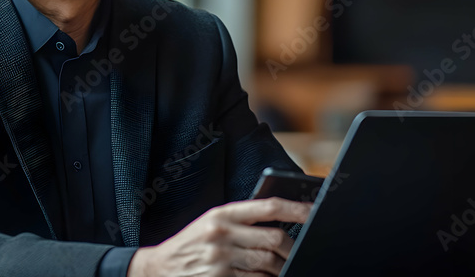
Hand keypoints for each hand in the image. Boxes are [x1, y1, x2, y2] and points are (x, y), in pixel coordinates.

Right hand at [126, 197, 310, 276]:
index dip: (296, 208)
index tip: (314, 211)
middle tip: (299, 251)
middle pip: (274, 238)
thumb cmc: (192, 244)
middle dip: (292, 247)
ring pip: (268, 262)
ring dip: (282, 267)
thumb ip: (242, 220)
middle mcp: (222, 233)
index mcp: (222, 213)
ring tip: (284, 267)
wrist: (160, 268)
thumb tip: (280, 223)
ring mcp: (221, 258)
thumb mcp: (212, 223)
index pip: (268, 206)